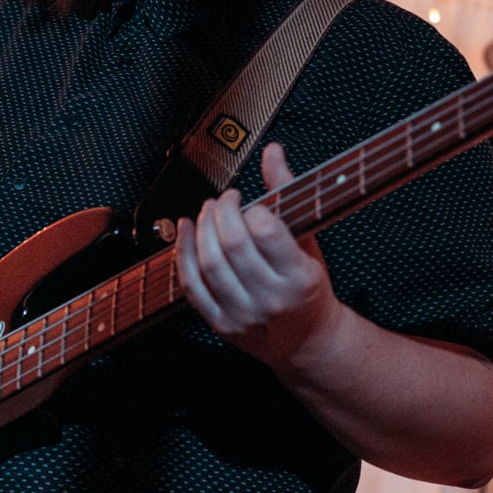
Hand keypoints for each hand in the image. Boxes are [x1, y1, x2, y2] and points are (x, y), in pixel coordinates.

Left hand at [174, 142, 347, 370]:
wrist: (305, 341)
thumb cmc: (308, 287)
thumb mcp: (309, 242)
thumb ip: (288, 194)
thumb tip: (272, 151)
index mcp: (300, 277)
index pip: (266, 232)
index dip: (252, 210)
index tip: (252, 206)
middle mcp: (272, 299)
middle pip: (232, 245)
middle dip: (221, 212)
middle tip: (224, 200)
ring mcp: (244, 315)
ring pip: (208, 264)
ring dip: (201, 229)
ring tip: (208, 212)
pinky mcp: (221, 325)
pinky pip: (191, 286)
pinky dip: (182, 254)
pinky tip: (186, 231)